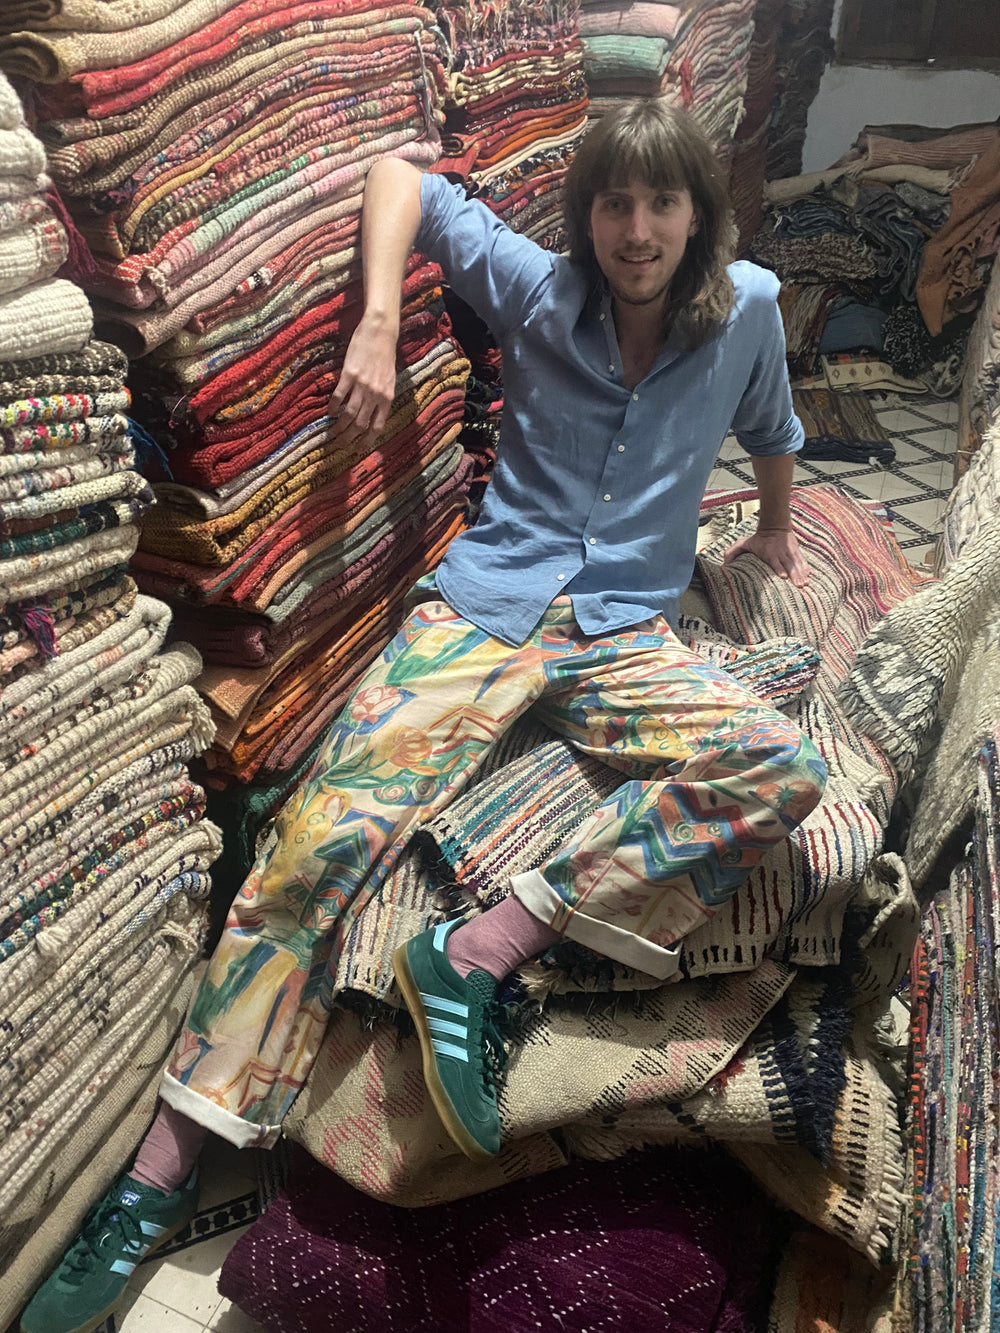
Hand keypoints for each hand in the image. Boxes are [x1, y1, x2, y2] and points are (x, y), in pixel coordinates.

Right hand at [327, 314, 397, 446]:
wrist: (380, 333)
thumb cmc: (385, 356)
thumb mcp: (389, 380)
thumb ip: (382, 397)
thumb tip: (374, 413)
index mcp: (387, 398)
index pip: (377, 426)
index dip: (367, 441)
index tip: (359, 450)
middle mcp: (375, 395)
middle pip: (361, 424)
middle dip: (350, 438)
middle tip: (341, 445)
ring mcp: (362, 385)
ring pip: (349, 413)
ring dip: (340, 427)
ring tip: (333, 434)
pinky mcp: (349, 375)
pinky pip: (339, 396)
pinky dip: (333, 407)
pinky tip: (329, 413)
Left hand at [722, 526, 809, 586]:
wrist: (775, 526)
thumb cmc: (758, 539)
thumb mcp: (744, 543)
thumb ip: (733, 552)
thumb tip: (724, 563)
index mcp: (769, 553)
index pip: (775, 562)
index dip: (779, 569)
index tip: (783, 576)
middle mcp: (781, 553)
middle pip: (788, 565)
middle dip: (794, 575)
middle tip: (799, 585)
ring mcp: (789, 553)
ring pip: (797, 564)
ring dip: (801, 574)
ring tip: (805, 584)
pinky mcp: (796, 552)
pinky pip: (802, 561)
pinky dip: (805, 568)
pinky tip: (809, 577)